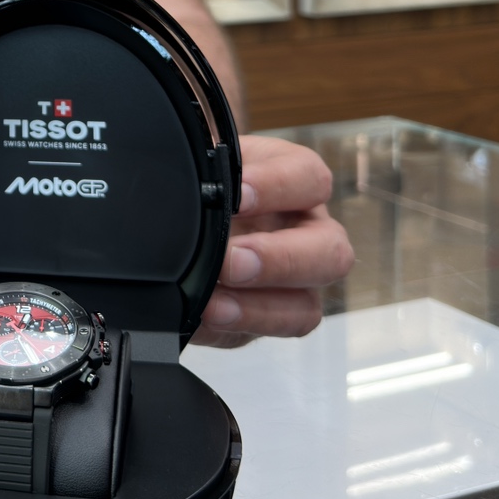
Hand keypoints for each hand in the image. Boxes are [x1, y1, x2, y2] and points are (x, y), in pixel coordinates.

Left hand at [195, 135, 353, 346]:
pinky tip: (208, 315)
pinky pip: (271, 330)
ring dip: (262, 306)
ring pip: (309, 304)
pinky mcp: (268, 316)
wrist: (168, 230)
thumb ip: (200, 169)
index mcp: (289, 181)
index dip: (280, 186)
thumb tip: (180, 180)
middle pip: (331, 251)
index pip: (309, 177)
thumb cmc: (194, 187)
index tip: (240, 195)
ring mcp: (292, 282)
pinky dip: (242, 324)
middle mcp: (303, 232)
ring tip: (215, 304)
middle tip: (233, 262)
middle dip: (281, 259)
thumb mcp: (197, 167)